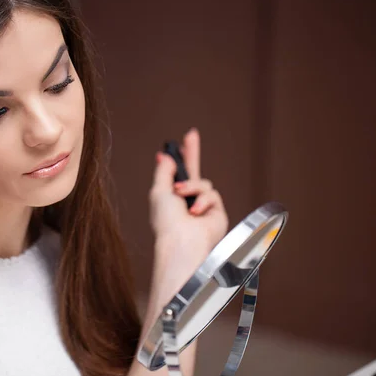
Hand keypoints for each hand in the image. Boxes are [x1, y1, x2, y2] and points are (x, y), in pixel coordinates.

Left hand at [148, 128, 227, 309]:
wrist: (182, 242)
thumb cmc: (167, 222)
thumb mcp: (159, 192)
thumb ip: (164, 172)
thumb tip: (165, 156)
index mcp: (172, 198)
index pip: (177, 174)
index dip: (180, 158)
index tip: (179, 142)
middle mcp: (187, 202)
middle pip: (194, 172)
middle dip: (193, 153)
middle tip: (191, 134)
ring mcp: (203, 207)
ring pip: (203, 182)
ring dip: (191, 186)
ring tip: (181, 194)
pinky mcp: (217, 213)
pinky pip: (213, 194)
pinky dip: (203, 199)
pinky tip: (195, 210)